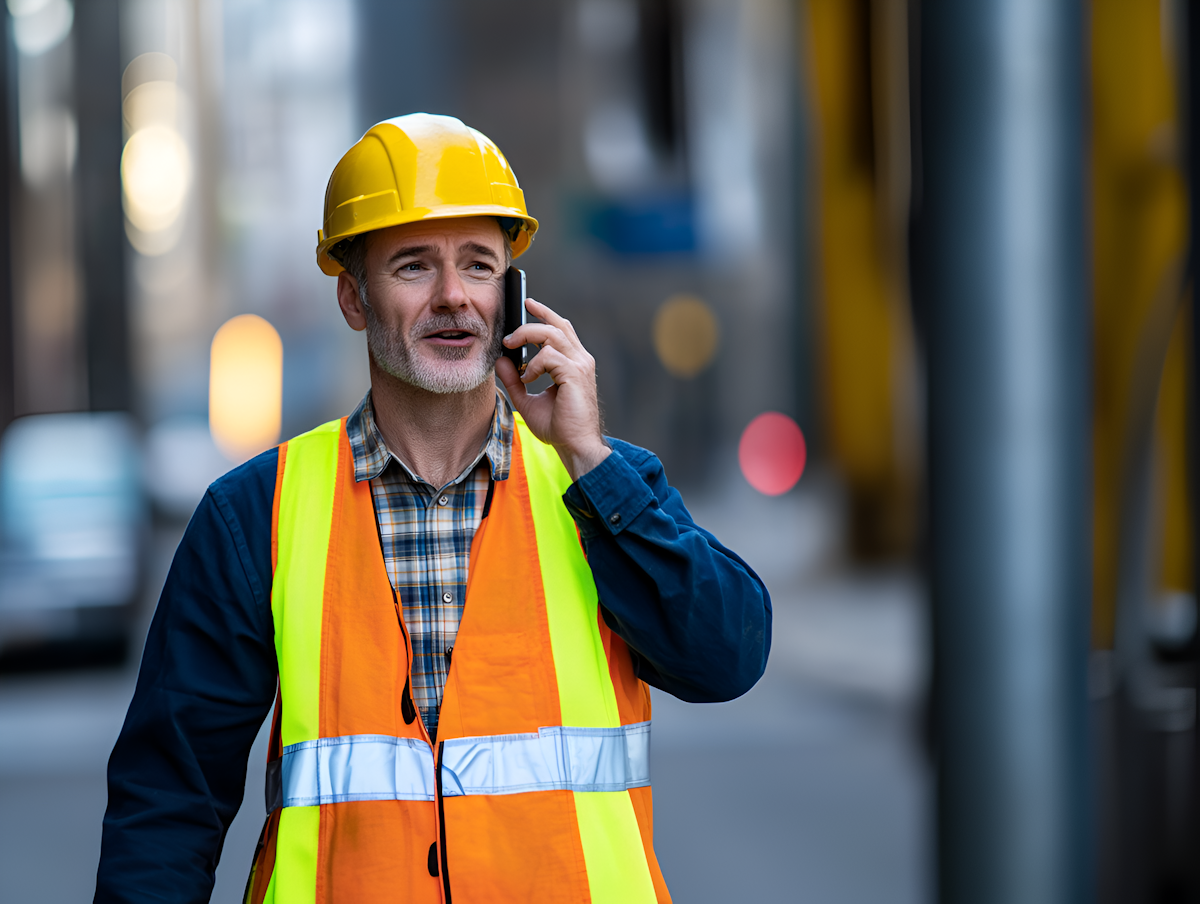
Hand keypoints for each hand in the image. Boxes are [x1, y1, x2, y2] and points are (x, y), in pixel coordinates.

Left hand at [495, 298, 610, 480]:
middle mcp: (580, 360)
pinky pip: (549, 356)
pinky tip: (528, 379)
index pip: (561, 328)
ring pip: (552, 334)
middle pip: (557, 325)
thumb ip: (514, 380)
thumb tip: (501, 361)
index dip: (545, 313)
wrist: (575, 446)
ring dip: (527, 337)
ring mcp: (580, 366)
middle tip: (509, 334)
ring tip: (512, 348)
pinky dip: (533, 365)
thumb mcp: (527, 400)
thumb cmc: (558, 427)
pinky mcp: (575, 374)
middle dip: (532, 321)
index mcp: (573, 363)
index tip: (528, 304)